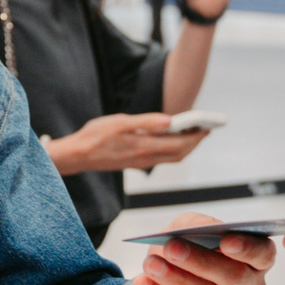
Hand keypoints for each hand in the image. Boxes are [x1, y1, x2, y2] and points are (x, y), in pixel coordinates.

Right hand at [46, 112, 206, 174]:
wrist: (77, 155)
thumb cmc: (95, 135)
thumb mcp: (120, 122)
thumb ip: (146, 121)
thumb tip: (170, 121)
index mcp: (144, 147)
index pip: (179, 145)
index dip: (195, 138)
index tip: (207, 128)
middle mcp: (145, 158)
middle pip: (179, 154)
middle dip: (194, 143)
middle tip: (205, 130)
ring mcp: (140, 163)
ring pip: (171, 158)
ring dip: (184, 147)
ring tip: (192, 133)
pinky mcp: (135, 163)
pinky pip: (161, 158)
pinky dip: (172, 150)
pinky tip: (171, 139)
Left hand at [128, 212, 272, 284]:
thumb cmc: (180, 257)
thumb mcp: (184, 231)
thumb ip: (196, 224)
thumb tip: (204, 228)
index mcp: (254, 262)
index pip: (264, 254)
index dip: (248, 248)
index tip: (225, 240)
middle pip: (236, 277)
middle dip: (201, 261)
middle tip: (171, 247)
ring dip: (179, 280)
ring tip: (151, 265)